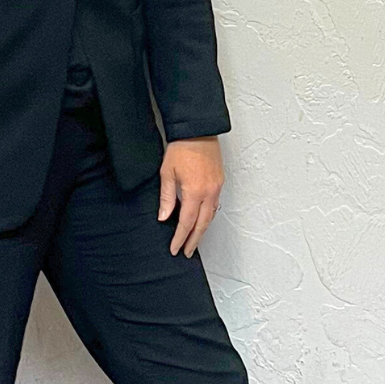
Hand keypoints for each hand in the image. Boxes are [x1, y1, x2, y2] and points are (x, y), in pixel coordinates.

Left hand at [160, 137, 223, 256]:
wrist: (198, 130)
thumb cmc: (182, 148)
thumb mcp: (167, 173)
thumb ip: (166, 197)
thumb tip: (164, 217)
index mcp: (194, 192)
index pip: (187, 223)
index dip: (180, 238)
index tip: (176, 249)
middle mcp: (209, 192)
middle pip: (202, 224)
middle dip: (194, 240)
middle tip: (187, 252)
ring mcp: (217, 187)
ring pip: (211, 216)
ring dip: (202, 230)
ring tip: (194, 240)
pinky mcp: (220, 181)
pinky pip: (215, 204)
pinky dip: (208, 216)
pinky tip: (203, 220)